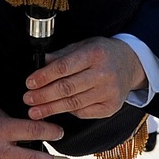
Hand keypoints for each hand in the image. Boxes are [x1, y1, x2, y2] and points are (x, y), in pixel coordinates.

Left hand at [23, 36, 146, 120]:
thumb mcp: (83, 45)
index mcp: (94, 54)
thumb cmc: (102, 53)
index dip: (44, 77)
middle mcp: (103, 74)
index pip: (64, 68)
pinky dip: (68, 112)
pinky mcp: (111, 107)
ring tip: (35, 111)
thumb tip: (39, 63)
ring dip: (51, 109)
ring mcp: (109, 93)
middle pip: (67, 88)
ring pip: (73, 104)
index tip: (29, 83)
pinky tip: (56, 110)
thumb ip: (61, 55)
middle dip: (43, 96)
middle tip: (27, 99)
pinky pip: (83, 113)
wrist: (131, 64)